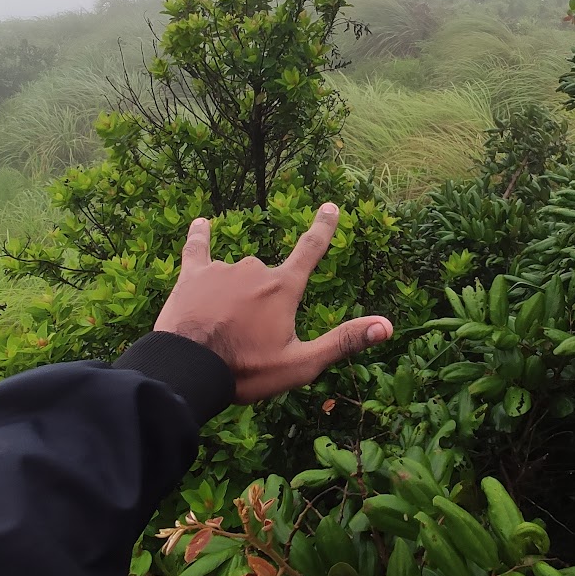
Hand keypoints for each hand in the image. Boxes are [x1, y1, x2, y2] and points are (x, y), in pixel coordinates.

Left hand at [153, 206, 392, 403]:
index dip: (323, 228)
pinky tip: (201, 223)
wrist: (187, 369)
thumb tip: (387, 325)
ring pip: (238, 274)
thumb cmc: (246, 369)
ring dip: (236, 294)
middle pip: (271, 276)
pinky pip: (198, 248)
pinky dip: (200, 236)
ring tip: (221, 331)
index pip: (311, 250)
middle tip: (249, 343)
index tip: (330, 206)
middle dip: (266, 303)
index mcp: (284, 288)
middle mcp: (256, 269)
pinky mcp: (193, 275)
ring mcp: (223, 269)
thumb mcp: (301, 364)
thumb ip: (343, 341)